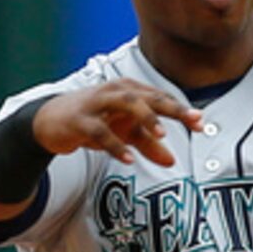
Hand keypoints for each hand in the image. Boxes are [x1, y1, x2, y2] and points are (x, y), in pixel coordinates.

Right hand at [31, 83, 204, 166]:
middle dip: (172, 108)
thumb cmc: (94, 121)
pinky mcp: (79, 120)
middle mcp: (115, 91)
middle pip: (148, 97)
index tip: (201, 124)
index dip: (181, 110)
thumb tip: (172, 161)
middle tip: (193, 121)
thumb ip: (148, 145)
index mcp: (129, 90)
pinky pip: (100, 132)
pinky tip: (128, 159)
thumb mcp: (124, 133)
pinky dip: (115, 145)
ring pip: (125, 104)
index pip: (160, 98)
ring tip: (163, 135)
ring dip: (145, 118)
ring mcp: (96, 103)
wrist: (51, 121)